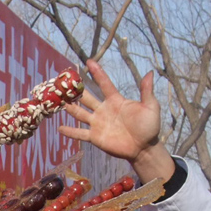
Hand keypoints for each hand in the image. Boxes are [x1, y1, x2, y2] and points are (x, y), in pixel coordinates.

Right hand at [59, 61, 174, 182]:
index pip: (104, 83)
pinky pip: (80, 133)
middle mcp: (104, 110)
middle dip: (77, 90)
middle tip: (65, 82)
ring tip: (59, 102)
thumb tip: (150, 73)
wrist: (144, 148)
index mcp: (115, 100)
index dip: (97, 72)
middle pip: (87, 97)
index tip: (88, 62)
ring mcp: (98, 123)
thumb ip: (146, 91)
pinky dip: (70, 131)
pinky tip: (59, 128)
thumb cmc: (149, 127)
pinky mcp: (95, 137)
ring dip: (71, 108)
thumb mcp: (150, 107)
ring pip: (80, 113)